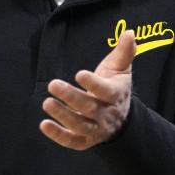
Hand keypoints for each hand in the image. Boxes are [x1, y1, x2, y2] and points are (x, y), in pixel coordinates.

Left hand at [40, 29, 135, 149]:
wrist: (120, 120)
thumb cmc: (115, 88)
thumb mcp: (121, 70)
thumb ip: (124, 52)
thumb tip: (129, 32)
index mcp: (116, 95)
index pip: (106, 91)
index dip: (93, 83)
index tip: (79, 74)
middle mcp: (107, 114)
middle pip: (89, 108)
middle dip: (71, 97)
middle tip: (52, 84)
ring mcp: (96, 129)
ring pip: (80, 126)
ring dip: (63, 116)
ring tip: (46, 102)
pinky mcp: (85, 141)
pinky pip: (72, 141)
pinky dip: (58, 135)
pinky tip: (44, 124)